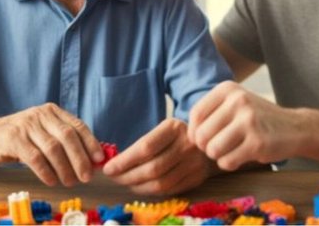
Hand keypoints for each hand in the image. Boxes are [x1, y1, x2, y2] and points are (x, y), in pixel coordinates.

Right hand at [0, 103, 103, 185]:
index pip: (78, 125)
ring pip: (53, 148)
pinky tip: (52, 181)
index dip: (91, 142)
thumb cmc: (19, 138)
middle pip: (68, 137)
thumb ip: (62, 140)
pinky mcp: (12, 139)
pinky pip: (35, 158)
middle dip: (80, 158)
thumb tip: (90, 158)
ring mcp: (26, 125)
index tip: (99, 159)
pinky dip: (46, 172)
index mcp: (52, 111)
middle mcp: (41, 114)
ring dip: (65, 168)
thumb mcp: (42, 132)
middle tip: (86, 176)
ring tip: (70, 182)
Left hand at [102, 118, 216, 194]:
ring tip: (125, 182)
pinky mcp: (197, 178)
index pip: (146, 147)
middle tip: (113, 178)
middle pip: (152, 168)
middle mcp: (186, 145)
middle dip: (127, 176)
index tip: (108, 168)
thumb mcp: (164, 129)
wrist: (210, 141)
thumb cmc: (178, 135)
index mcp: (174, 127)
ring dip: (136, 187)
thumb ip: (144, 143)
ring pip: (159, 184)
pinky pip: (168, 191)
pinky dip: (150, 192)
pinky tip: (140, 187)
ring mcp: (194, 163)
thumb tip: (114, 161)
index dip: (124, 161)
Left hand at [188, 81, 301, 170]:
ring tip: (232, 150)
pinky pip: (227, 162)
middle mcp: (237, 100)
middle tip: (219, 146)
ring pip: (212, 150)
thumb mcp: (234, 103)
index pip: (195, 114)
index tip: (202, 139)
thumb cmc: (257, 118)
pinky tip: (242, 155)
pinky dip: (230, 164)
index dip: (194, 132)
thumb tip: (186, 135)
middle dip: (206, 147)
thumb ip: (210, 113)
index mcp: (228, 89)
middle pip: (201, 134)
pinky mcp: (257, 142)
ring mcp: (248, 120)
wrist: (295, 127)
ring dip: (218, 156)